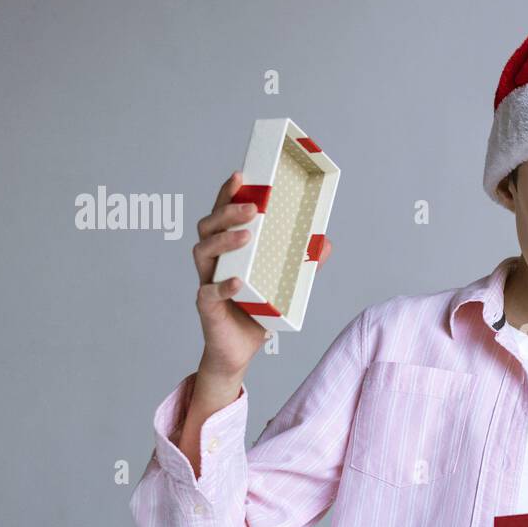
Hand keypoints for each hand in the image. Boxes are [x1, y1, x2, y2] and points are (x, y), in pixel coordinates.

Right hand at [191, 171, 333, 377]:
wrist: (239, 351)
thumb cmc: (256, 312)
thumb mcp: (282, 284)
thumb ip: (301, 265)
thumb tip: (325, 244)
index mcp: (227, 251)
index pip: (221, 215)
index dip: (227, 194)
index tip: (239, 175)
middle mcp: (212, 262)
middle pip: (207, 227)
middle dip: (227, 213)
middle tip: (252, 208)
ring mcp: (206, 282)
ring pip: (203, 252)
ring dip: (224, 241)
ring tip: (247, 236)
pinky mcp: (207, 307)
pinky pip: (208, 292)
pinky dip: (222, 286)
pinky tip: (239, 282)